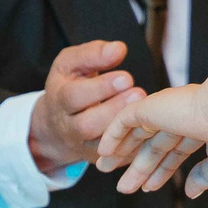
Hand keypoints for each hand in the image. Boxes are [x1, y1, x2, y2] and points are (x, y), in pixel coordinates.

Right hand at [29, 41, 142, 171]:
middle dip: (114, 110)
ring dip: (125, 129)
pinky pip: (116, 158)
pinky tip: (153, 133)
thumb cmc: (70, 84)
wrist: (54, 122)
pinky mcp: (98, 158)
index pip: (74, 95)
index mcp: (59, 98)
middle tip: (139, 94)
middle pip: (86, 124)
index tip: (127, 77)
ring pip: (101, 145)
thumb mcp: (71, 63)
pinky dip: (134, 147)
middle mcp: (67, 125)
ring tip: (146, 112)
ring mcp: (82, 145)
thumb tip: (118, 49)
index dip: (100, 88)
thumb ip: (93, 54)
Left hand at [96, 82, 207, 199]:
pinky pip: (124, 121)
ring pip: (137, 135)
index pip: (175, 151)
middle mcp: (182, 118)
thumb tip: (189, 193)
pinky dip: (113, 135)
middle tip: (123, 187)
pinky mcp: (152, 106)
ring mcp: (166, 111)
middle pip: (154, 147)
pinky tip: (102, 152)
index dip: (162, 170)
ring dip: (121, 153)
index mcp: (200, 129)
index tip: (148, 188)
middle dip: (139, 168)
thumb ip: (204, 177)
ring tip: (103, 169)